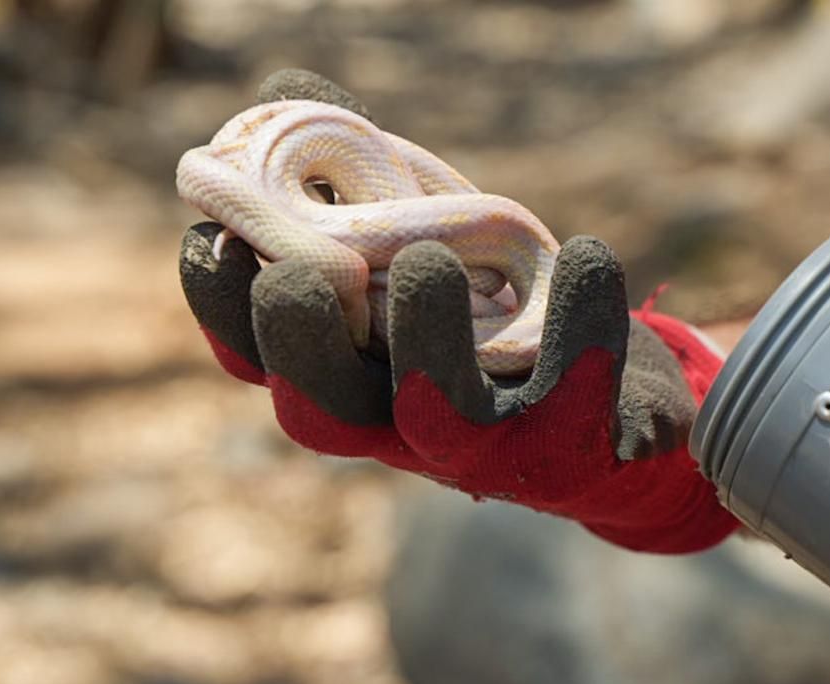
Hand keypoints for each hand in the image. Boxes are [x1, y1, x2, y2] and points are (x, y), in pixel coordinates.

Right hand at [177, 70, 737, 553]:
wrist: (613, 398)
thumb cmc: (494, 301)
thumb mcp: (420, 227)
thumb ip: (354, 170)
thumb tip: (287, 88)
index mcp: (343, 367)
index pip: (257, 352)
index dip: (227, 304)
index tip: (216, 238)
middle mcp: (395, 421)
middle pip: (322, 408)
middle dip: (302, 342)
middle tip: (302, 273)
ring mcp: (482, 446)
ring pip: (438, 421)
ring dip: (426, 342)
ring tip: (431, 260)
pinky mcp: (569, 448)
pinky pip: (574, 400)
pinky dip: (580, 329)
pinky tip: (587, 259)